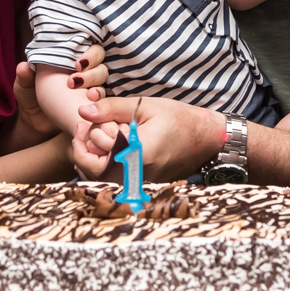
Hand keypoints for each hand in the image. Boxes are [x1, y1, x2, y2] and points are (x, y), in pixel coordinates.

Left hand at [14, 45, 110, 134]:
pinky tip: (93, 103)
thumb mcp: (24, 87)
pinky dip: (101, 100)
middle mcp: (81, 71)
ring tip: (88, 95)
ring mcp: (88, 87)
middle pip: (99, 61)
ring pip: (103, 77)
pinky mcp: (92, 103)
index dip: (89, 53)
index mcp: (67, 60)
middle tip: (76, 80)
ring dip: (97, 84)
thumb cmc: (29, 99)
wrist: (34, 124)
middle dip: (93, 68)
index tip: (78, 64)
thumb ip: (24, 76)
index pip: (86, 47)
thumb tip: (24, 66)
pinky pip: (103, 99)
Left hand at [77, 97, 224, 181]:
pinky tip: (114, 145)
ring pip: (104, 179)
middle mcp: (137, 175)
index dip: (81, 143)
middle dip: (86, 150)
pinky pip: (118, 179)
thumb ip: (112, 108)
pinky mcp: (146, 184)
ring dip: (96, 158)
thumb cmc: (179, 119)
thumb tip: (83, 111)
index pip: (92, 162)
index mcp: (135, 155)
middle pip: (94, 173)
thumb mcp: (144, 106)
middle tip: (91, 127)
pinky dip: (110, 164)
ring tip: (103, 134)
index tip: (83, 125)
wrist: (208, 138)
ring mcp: (142, 183)